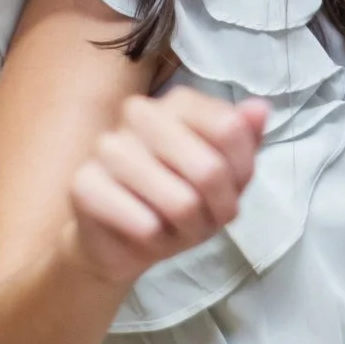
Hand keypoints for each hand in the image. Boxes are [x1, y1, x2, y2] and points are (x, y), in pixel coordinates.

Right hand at [68, 89, 270, 284]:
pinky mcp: (83, 183)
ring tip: (175, 228)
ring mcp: (107, 145)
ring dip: (188, 229)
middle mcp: (139, 112)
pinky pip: (144, 223)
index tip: (231, 191)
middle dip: (217, 209)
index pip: (230, 129)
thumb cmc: (179, 201)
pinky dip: (156, 240)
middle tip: (203, 219)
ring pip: (180, 202)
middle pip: (209, 169)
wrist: (124, 241)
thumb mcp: (224, 175)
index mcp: (177, 102)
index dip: (241, 174)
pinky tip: (146, 234)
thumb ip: (244, 140)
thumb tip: (261, 108)